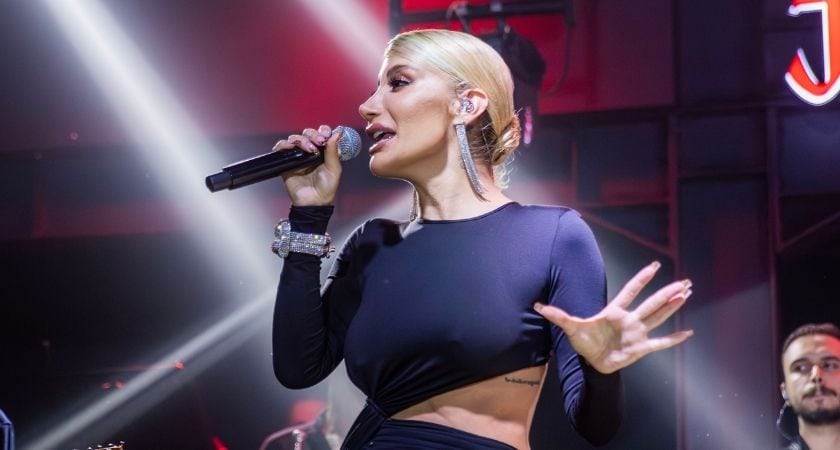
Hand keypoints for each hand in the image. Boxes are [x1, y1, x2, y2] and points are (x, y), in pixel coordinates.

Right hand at [273, 125, 343, 205]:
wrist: (313, 201)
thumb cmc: (326, 187)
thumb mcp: (334, 169)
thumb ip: (333, 152)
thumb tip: (337, 134)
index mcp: (323, 151)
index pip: (322, 133)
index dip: (323, 131)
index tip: (326, 134)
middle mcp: (310, 150)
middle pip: (308, 133)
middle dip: (313, 134)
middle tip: (318, 142)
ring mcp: (298, 155)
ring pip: (295, 138)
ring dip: (301, 139)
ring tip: (308, 149)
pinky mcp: (286, 161)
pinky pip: (281, 148)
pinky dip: (284, 144)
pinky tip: (290, 147)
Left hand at [535, 261, 692, 373]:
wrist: (592, 364)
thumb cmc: (584, 342)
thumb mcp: (570, 327)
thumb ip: (557, 315)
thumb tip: (537, 305)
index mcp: (614, 311)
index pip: (631, 291)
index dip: (642, 278)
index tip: (655, 265)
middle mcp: (630, 320)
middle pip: (652, 303)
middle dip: (667, 292)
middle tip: (684, 281)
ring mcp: (637, 333)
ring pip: (658, 317)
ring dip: (672, 307)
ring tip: (687, 295)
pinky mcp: (641, 348)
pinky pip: (661, 343)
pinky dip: (674, 339)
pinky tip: (688, 333)